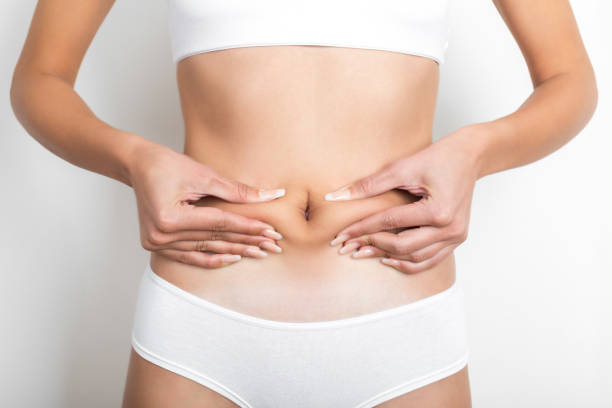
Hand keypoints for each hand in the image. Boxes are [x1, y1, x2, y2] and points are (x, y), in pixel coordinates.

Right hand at [128, 140, 285, 267]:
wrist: (137, 165)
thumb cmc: (168, 164)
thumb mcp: (204, 174)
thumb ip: (238, 190)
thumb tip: (274, 195)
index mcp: (170, 217)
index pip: (220, 223)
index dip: (248, 227)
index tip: (271, 230)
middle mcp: (162, 235)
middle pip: (215, 238)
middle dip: (247, 241)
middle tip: (273, 246)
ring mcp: (157, 243)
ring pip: (206, 249)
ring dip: (235, 250)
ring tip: (260, 253)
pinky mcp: (157, 245)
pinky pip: (190, 256)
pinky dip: (212, 257)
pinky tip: (234, 258)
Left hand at [325, 127, 481, 273]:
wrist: (471, 156)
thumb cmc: (439, 157)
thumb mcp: (402, 166)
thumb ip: (368, 185)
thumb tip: (334, 196)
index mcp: (438, 210)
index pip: (390, 223)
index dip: (362, 228)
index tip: (341, 234)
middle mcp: (450, 228)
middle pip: (402, 246)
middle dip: (372, 245)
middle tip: (348, 246)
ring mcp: (456, 236)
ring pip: (416, 258)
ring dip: (387, 257)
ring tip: (363, 252)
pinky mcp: (457, 238)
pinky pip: (430, 259)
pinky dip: (408, 262)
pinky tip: (387, 258)